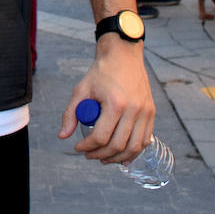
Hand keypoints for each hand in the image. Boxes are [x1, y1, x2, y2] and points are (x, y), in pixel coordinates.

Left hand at [59, 38, 155, 163]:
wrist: (123, 55)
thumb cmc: (101, 72)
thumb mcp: (82, 89)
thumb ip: (71, 113)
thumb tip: (63, 136)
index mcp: (115, 103)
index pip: (101, 136)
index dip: (87, 147)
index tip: (78, 148)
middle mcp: (134, 109)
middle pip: (118, 145)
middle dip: (101, 155)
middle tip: (89, 155)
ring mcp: (145, 111)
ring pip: (134, 147)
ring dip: (118, 158)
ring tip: (104, 158)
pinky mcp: (151, 112)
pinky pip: (145, 139)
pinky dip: (134, 151)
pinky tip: (122, 156)